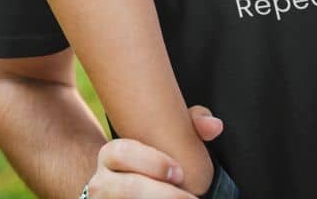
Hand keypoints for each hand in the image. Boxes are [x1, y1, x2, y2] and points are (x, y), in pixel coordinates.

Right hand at [86, 105, 222, 197]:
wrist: (115, 193)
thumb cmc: (147, 163)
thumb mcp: (160, 142)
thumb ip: (190, 126)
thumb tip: (215, 126)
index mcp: (111, 154)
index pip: (123, 152)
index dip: (153, 163)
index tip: (180, 172)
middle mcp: (101, 181)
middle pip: (127, 188)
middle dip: (161, 194)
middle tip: (190, 198)